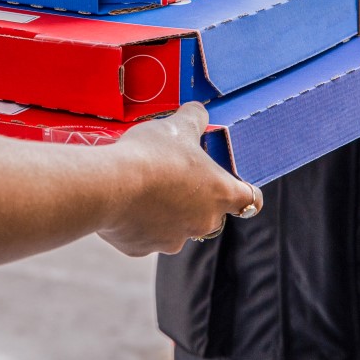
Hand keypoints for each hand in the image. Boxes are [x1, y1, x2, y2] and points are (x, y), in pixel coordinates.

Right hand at [98, 102, 261, 256]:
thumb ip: (194, 118)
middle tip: (173, 176)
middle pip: (210, 213)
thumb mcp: (177, 126)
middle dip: (195, 198)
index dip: (245, 190)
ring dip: (165, 211)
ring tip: (141, 187)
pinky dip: (137, 222)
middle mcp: (204, 222)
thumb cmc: (150, 155)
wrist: (109, 185)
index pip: (251, 199)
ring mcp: (173, 239)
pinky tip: (122, 201)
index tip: (235, 185)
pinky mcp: (142, 248)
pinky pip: (144, 235)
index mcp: (220, 193)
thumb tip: (198, 111)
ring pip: (176, 226)